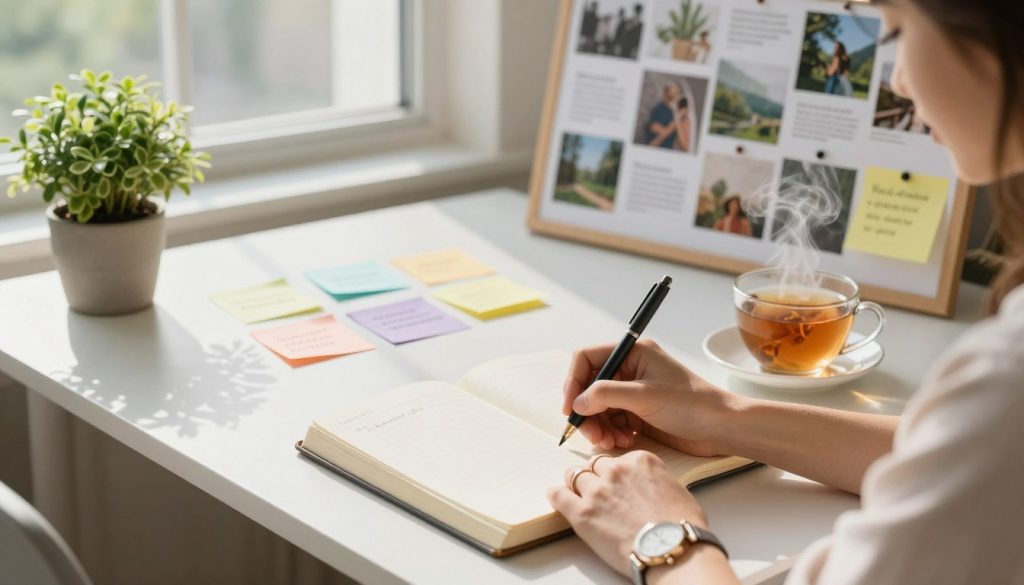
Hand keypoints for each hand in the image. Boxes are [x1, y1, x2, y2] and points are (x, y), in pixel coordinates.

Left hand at [548, 451, 726, 577]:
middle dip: (596, 476)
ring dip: (576, 485)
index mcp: (639, 461)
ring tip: (579, 496)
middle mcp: (616, 471)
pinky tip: (559, 498)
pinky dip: (557, 495)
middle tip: (599, 491)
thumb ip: (654, 479)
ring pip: (575, 475)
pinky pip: (558, 495)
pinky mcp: (582, 513)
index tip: (616, 482)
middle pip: (595, 465)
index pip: (617, 459)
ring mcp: (597, 491)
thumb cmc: (681, 527)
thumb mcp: (676, 489)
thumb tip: (648, 486)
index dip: (616, 472)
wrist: (672, 550)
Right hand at [561, 339, 740, 454]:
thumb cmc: (692, 404)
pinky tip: (623, 442)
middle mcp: (632, 370)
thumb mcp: (644, 396)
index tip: (570, 407)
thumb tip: (578, 403)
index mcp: (633, 353)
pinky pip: (613, 421)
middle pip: (591, 387)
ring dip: (599, 426)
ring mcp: (636, 392)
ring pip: (600, 408)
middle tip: (592, 434)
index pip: (588, 359)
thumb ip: (605, 395)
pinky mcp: (641, 413)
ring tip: (610, 443)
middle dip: (587, 411)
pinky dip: (612, 433)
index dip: (574, 382)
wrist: (723, 428)